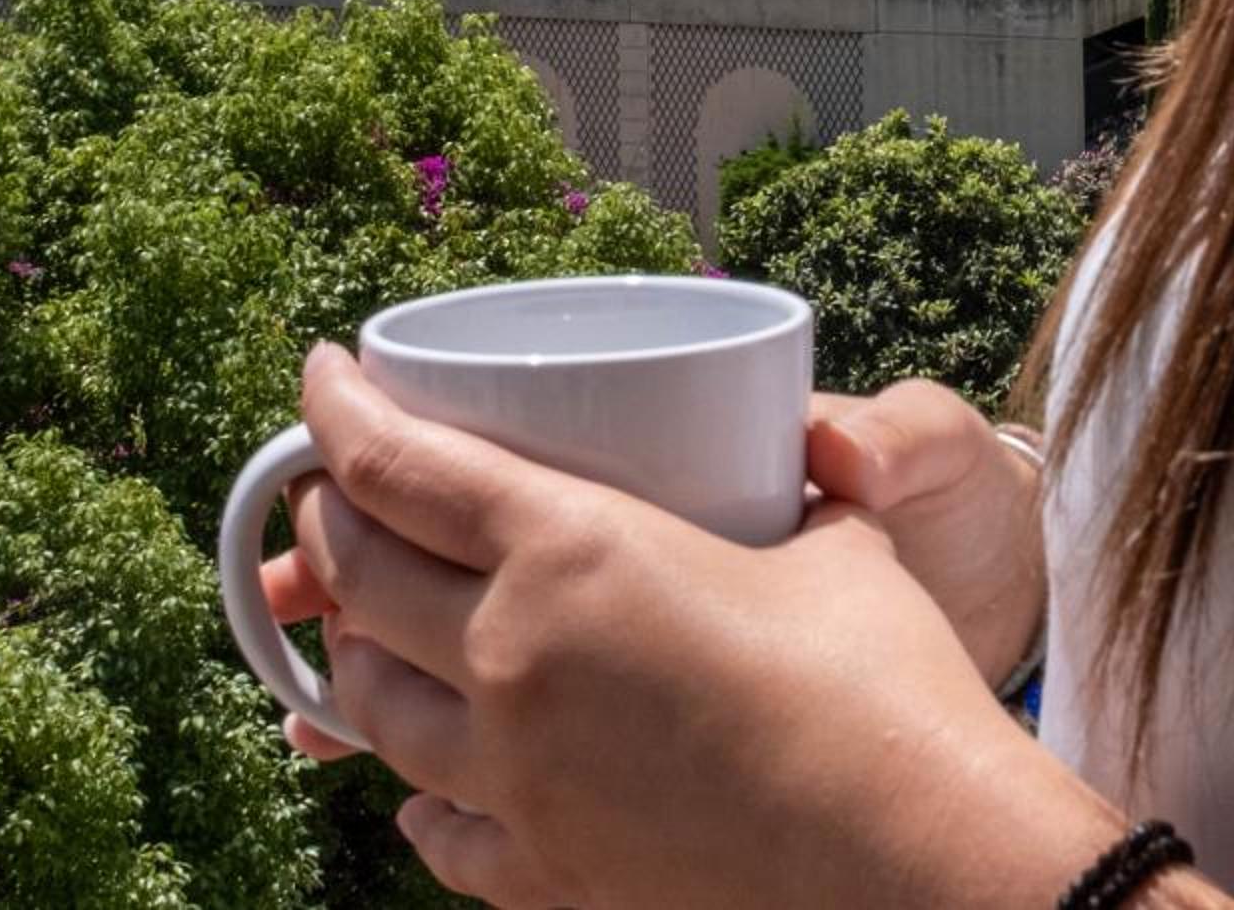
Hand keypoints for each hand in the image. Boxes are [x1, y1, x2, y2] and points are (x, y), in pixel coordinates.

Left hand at [258, 345, 1124, 909]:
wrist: (912, 858)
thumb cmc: (881, 681)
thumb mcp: (826, 542)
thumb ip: (784, 498)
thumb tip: (804, 475)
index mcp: (571, 549)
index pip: (400, 468)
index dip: (339, 411)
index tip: (320, 373)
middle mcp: (511, 660)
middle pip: (358, 577)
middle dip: (328, 521)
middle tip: (335, 487)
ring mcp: (515, 781)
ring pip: (370, 706)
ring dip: (352, 651)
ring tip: (368, 621)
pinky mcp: (543, 873)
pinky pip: (435, 827)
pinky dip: (416, 790)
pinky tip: (425, 779)